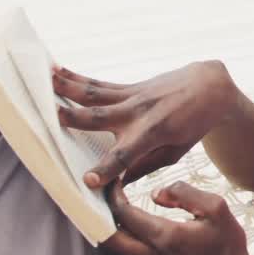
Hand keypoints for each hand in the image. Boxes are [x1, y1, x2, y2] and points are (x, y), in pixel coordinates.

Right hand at [52, 61, 235, 187]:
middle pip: (100, 118)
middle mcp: (139, 113)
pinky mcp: (130, 87)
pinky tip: (55, 71)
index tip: (89, 180)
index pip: (126, 155)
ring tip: (42, 82)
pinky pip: (100, 84)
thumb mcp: (177, 151)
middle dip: (74, 121)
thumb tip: (117, 183)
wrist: (211, 87)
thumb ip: (145, 165)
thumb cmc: (195, 124)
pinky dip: (77, 77)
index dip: (107, 168)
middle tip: (48, 121)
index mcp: (154, 133)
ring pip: (94, 94)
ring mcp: (133, 97)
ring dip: (67, 88)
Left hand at [105, 181, 253, 254]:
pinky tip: (132, 228)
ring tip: (115, 208)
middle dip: (101, 213)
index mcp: (163, 236)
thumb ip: (185, 193)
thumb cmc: (228, 247)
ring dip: (111, 227)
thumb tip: (155, 193)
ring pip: (115, 248)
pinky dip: (124, 239)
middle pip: (106, 235)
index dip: (114, 194)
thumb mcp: (217, 209)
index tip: (115, 181)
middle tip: (106, 196)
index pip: (123, 213)